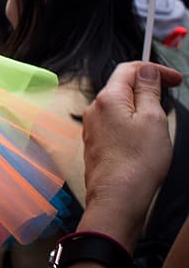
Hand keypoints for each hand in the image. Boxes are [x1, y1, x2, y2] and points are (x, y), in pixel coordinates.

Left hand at [79, 62, 182, 250]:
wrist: (117, 197)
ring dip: (139, 108)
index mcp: (107, 98)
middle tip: (169, 98)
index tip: (174, 79)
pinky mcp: (95, 143)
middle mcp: (94, 109)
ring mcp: (92, 127)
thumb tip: (147, 72)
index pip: (128, 69)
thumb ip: (148, 91)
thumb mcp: (153, 119)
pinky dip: (130, 124)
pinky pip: (113, 124)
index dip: (153, 70)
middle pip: (121, 87)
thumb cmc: (138, 162)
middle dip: (147, 89)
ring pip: (118, 107)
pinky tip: (143, 140)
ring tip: (158, 124)